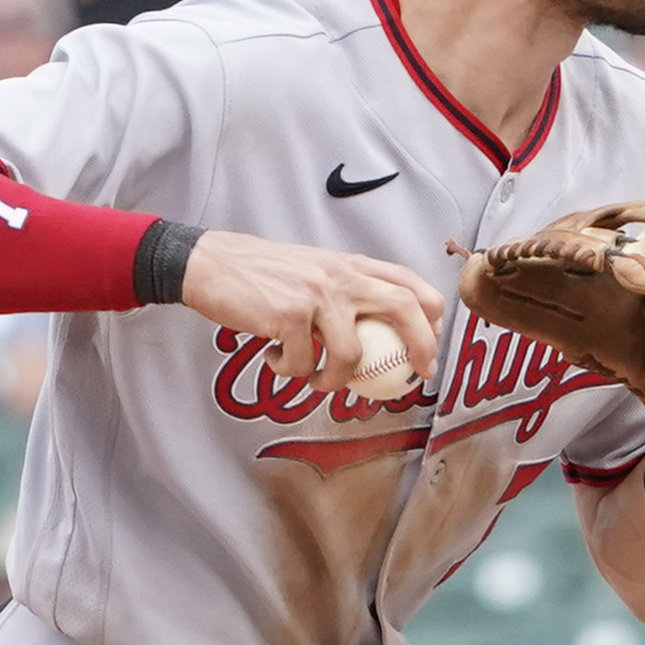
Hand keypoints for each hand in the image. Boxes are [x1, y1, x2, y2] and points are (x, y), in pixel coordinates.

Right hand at [177, 229, 445, 387]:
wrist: (211, 264)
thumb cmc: (262, 275)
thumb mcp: (314, 270)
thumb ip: (346, 290)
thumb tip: (378, 327)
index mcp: (349, 264)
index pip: (407, 280)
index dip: (431, 311)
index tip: (434, 339)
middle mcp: (339, 275)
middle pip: (402, 307)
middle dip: (421, 345)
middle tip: (418, 375)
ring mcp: (315, 295)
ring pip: (352, 354)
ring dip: (336, 380)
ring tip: (315, 381)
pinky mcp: (288, 316)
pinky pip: (302, 364)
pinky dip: (289, 372)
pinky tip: (274, 361)